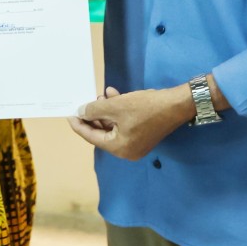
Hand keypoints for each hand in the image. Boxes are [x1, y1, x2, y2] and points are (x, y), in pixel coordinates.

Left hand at [67, 84, 191, 159]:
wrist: (177, 104)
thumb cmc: (145, 107)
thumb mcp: (115, 106)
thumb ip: (94, 110)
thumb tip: (81, 113)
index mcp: (119, 148)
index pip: (92, 137)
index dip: (79, 125)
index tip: (70, 115)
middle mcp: (127, 151)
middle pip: (102, 133)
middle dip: (94, 116)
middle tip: (86, 102)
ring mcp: (136, 144)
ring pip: (113, 126)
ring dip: (106, 111)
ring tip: (101, 95)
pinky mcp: (143, 134)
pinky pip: (124, 124)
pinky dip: (118, 111)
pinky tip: (114, 94)